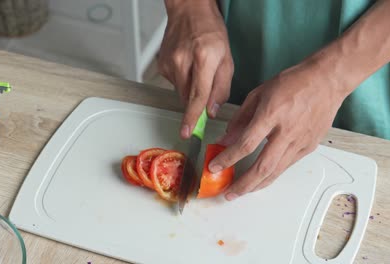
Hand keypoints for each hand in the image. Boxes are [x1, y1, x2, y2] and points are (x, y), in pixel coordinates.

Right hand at [159, 0, 233, 138]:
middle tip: (203, 92)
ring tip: (196, 70)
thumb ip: (221, 88)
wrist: (189, 11)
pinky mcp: (162, 65)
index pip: (197, 96)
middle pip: (188, 97)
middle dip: (196, 103)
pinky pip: (174, 84)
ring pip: (180, 92)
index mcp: (203, 58)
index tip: (187, 132)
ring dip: (190, 89)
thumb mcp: (227, 59)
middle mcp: (183, 61)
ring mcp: (169, 63)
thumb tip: (212, 111)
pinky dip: (182, 81)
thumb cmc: (211, 32)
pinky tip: (187, 66)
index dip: (192, 117)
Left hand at [208, 60, 349, 200]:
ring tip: (242, 191)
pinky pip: (287, 165)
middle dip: (243, 184)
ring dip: (257, 185)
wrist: (327, 80)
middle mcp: (287, 131)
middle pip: (262, 167)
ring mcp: (300, 141)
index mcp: (271, 114)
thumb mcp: (259, 93)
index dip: (228, 158)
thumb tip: (226, 139)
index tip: (214, 166)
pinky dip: (272, 174)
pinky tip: (261, 177)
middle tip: (229, 193)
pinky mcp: (309, 147)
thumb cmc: (293, 82)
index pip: (245, 144)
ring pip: (276, 172)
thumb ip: (241, 118)